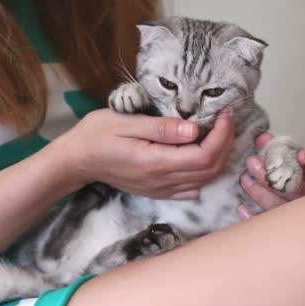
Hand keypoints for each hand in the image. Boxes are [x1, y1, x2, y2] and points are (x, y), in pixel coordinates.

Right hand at [55, 108, 233, 199]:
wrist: (77, 161)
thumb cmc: (97, 134)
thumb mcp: (125, 121)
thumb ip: (161, 128)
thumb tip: (194, 129)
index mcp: (155, 162)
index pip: (204, 155)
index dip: (222, 136)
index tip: (225, 114)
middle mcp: (162, 181)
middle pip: (210, 170)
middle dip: (226, 144)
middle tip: (227, 119)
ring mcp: (161, 190)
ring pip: (204, 180)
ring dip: (219, 157)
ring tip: (221, 132)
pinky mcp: (158, 191)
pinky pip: (192, 188)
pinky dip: (206, 172)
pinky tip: (204, 153)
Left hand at [239, 133, 304, 217]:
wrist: (267, 214)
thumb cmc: (271, 177)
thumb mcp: (271, 159)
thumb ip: (269, 147)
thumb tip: (261, 137)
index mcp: (304, 175)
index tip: (302, 155)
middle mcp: (303, 195)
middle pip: (294, 188)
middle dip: (272, 174)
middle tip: (252, 162)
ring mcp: (293, 215)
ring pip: (281, 206)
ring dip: (260, 192)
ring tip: (244, 180)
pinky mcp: (277, 228)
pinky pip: (266, 224)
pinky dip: (254, 217)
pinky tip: (242, 208)